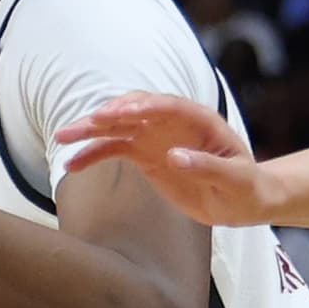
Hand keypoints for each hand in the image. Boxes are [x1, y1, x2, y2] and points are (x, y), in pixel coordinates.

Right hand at [55, 93, 273, 225]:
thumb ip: (207, 167)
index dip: (146, 106)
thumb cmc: (245, 186)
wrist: (242, 201)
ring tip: (63, 137)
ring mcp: (155, 136)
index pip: (169, 106)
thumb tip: (175, 156)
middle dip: (111, 114)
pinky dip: (92, 154)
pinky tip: (71, 163)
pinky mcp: (144, 154)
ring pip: (117, 127)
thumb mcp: (235, 179)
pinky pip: (113, 149)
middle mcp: (171, 122)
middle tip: (89, 122)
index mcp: (199, 119)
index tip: (123, 112)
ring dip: (90, 130)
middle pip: (136, 110)